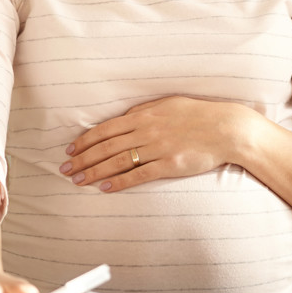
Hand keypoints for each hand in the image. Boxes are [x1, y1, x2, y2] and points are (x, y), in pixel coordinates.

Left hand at [60, 96, 253, 191]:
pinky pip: (139, 175)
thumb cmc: (198, 114)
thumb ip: (144, 112)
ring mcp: (158, 148)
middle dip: (83, 159)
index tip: (70, 151)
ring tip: (78, 181)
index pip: (106, 129)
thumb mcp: (168, 104)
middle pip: (106, 146)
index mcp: (145, 115)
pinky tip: (105, 188)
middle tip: (65, 170)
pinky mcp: (169, 164)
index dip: (85, 141)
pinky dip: (119, 182)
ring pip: (118, 161)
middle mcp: (147, 131)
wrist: (226, 128)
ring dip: (94, 172)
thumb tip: (124, 118)